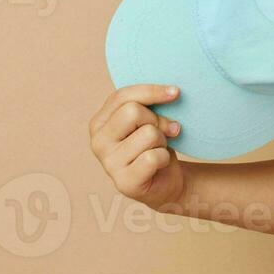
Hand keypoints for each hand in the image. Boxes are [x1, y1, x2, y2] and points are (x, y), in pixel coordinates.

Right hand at [88, 84, 185, 209]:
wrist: (166, 182)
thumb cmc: (155, 145)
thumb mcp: (148, 119)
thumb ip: (147, 104)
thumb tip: (172, 91)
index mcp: (99, 123)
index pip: (122, 96)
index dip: (152, 91)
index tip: (175, 92)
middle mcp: (98, 142)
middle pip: (133, 111)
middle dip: (157, 120)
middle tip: (164, 133)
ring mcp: (109, 163)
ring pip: (148, 133)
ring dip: (162, 141)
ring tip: (159, 149)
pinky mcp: (124, 182)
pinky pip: (153, 157)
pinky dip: (164, 158)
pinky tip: (160, 164)